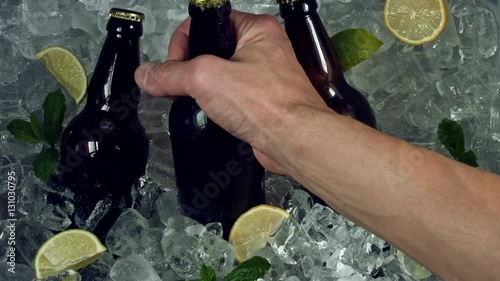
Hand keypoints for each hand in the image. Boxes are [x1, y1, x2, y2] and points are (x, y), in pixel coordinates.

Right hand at [135, 11, 328, 173]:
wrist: (295, 141)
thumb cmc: (269, 105)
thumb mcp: (206, 79)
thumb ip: (171, 74)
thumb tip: (147, 73)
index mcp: (256, 30)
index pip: (208, 23)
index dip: (184, 42)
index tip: (174, 65)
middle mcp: (264, 50)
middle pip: (212, 51)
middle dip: (192, 69)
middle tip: (183, 85)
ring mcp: (266, 77)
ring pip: (222, 76)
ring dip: (206, 90)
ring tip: (201, 102)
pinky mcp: (263, 102)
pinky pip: (233, 97)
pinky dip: (220, 106)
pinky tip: (216, 116)